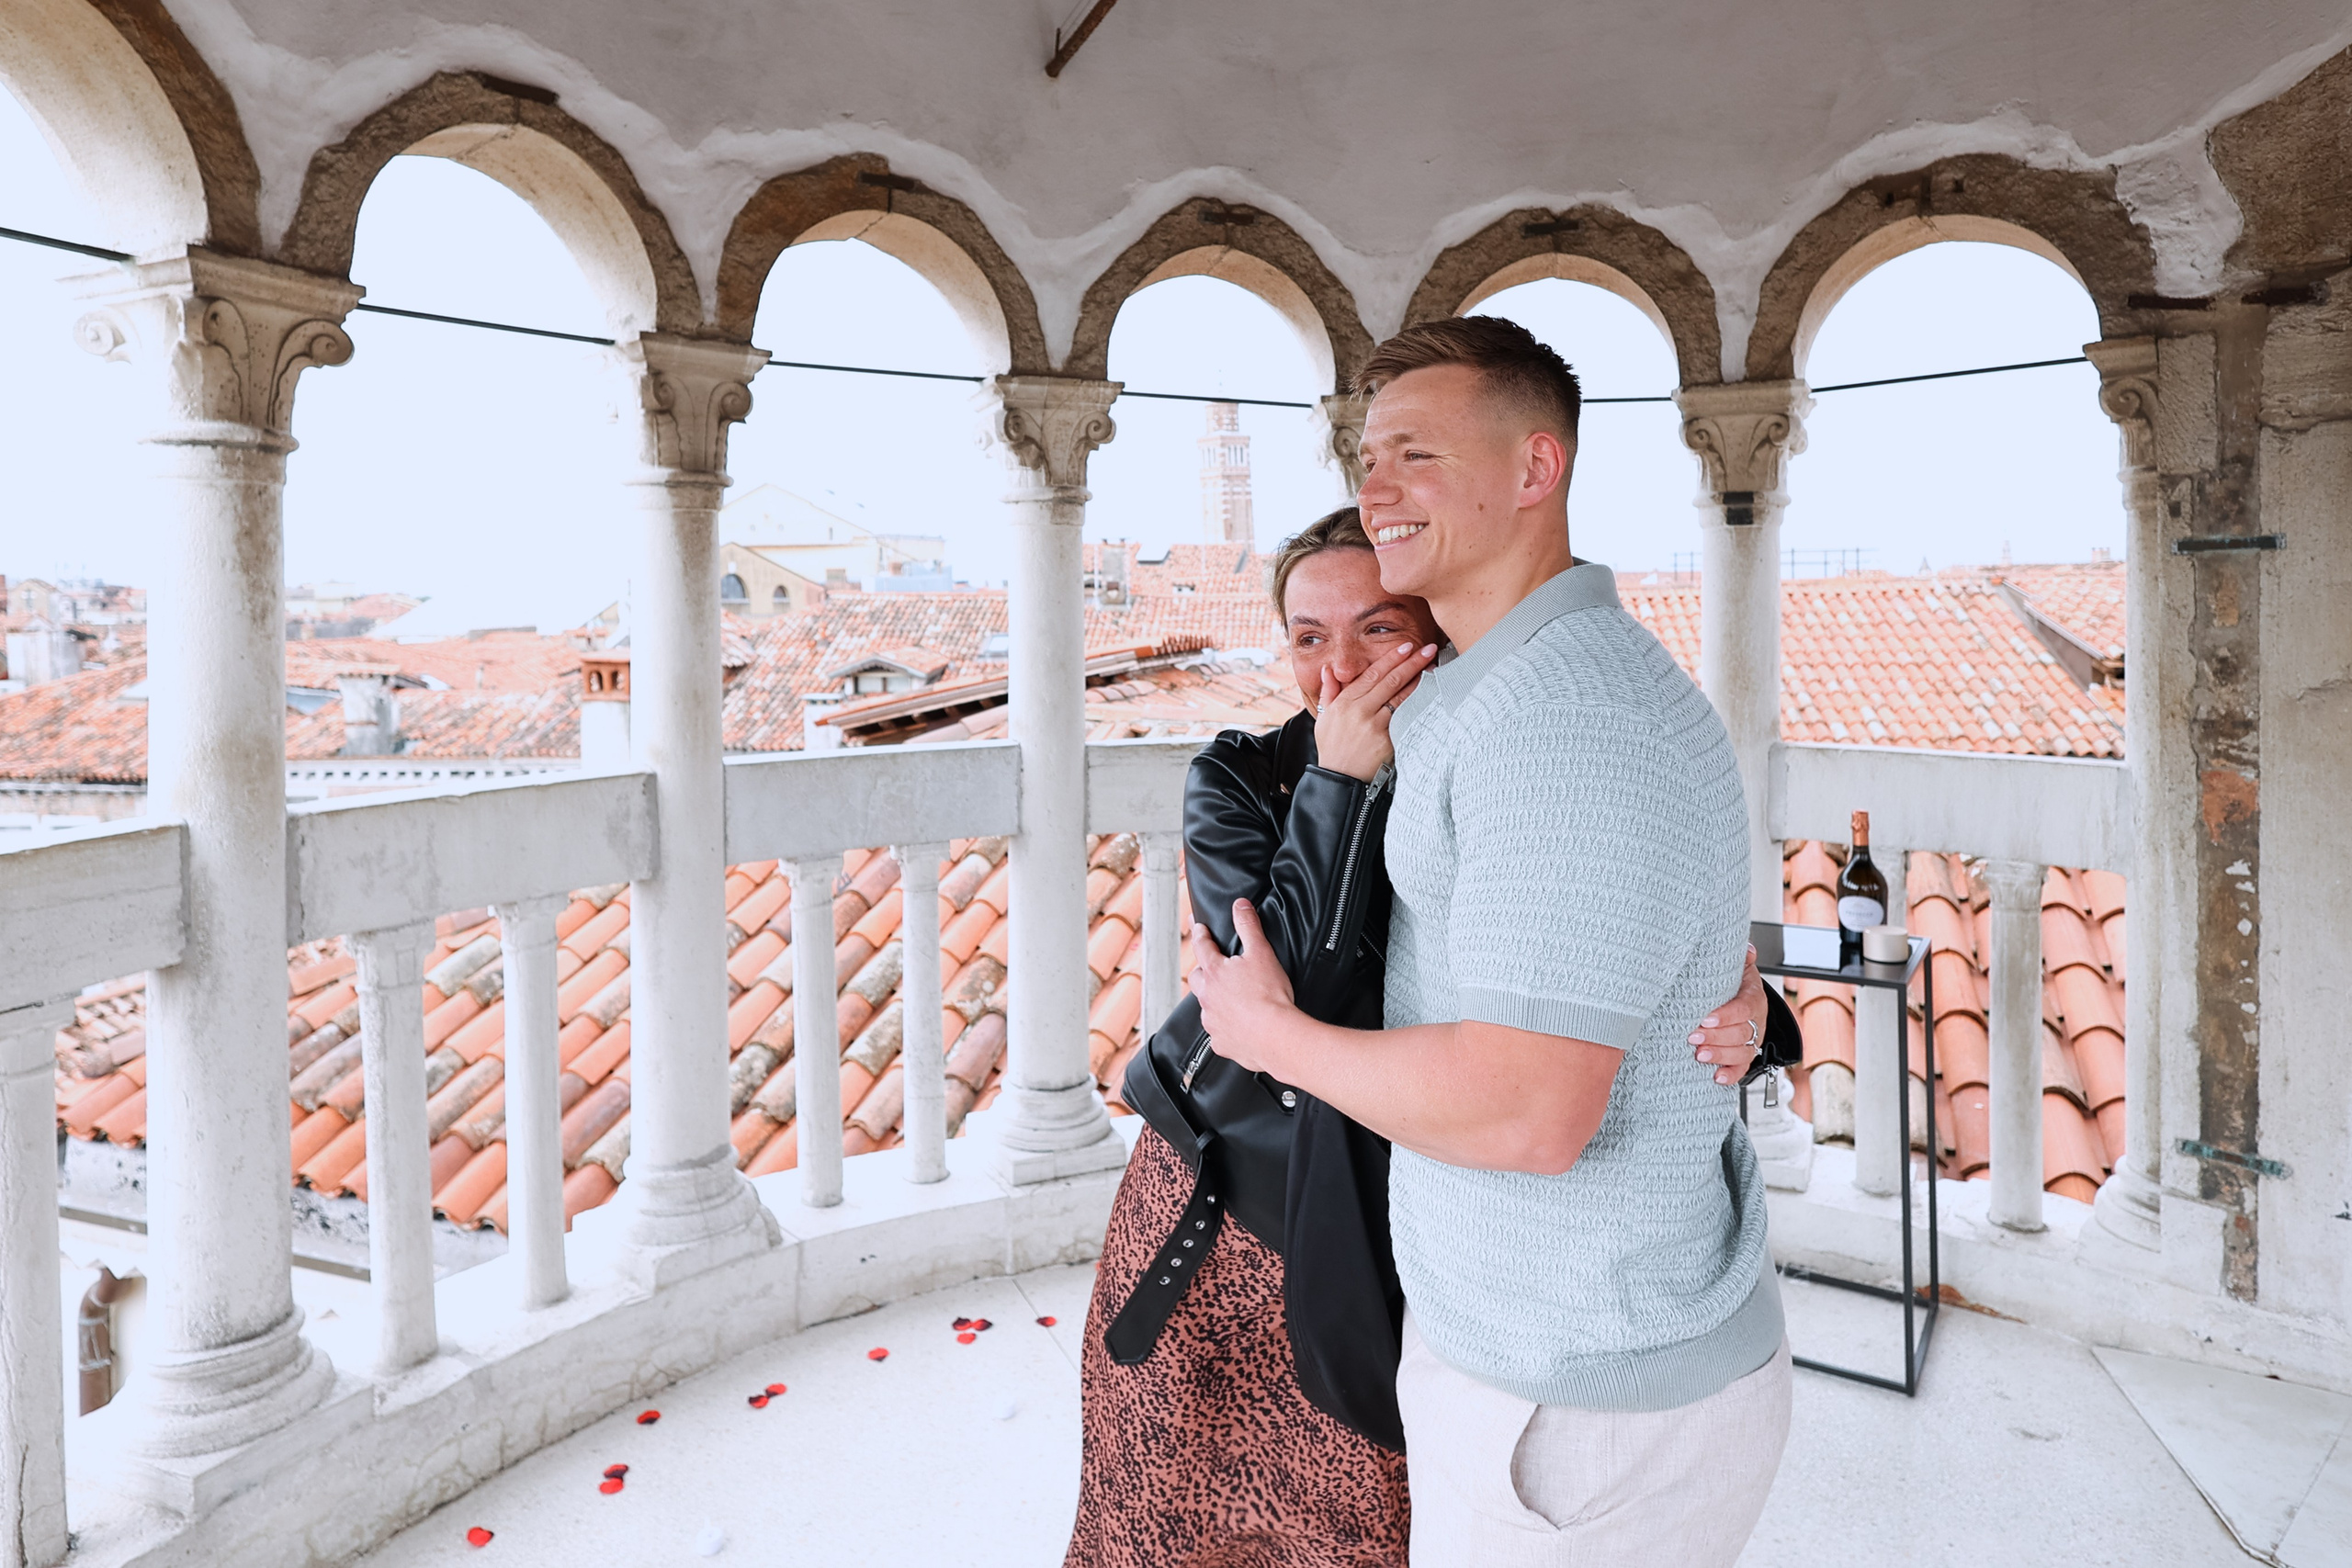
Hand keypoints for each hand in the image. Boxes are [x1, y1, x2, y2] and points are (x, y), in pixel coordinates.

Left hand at [1186, 900, 1297, 1074]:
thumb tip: (1240, 906)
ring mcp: (1212, 1021)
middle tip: (1211, 967)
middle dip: (1202, 970)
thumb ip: (1249, 926)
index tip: (1198, 928)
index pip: (1202, 946)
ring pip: (1206, 1006)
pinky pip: (1218, 1032)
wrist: (1277, 1036)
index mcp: (1215, 972)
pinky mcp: (1220, 1042)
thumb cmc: (1270, 996)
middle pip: (1196, 978)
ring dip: (1214, 1001)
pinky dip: (1225, 1027)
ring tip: (1229, 999)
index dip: (1200, 934)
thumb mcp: (1261, 952)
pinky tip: (1237, 1026)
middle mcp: (1207, 996)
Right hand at [1314, 642, 1437, 780]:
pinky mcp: (1386, 740)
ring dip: (1419, 680)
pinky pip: (1405, 718)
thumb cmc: (1332, 749)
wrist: (1339, 780)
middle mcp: (1359, 711)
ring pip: (1400, 697)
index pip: (1371, 674)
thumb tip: (1328, 669)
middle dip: (1411, 662)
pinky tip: (1429, 694)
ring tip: (1433, 667)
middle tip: (1428, 649)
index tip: (1406, 646)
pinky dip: (1417, 705)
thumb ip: (1329, 692)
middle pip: (1390, 680)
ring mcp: (1374, 726)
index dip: (1391, 658)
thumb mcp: (1323, 718)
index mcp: (1344, 702)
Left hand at [1690, 944, 1768, 1085]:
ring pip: (1743, 1053)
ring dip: (1720, 1056)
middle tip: (1693, 1037)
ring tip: (1699, 1055)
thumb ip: (1740, 958)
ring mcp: (1752, 1040)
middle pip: (1742, 1033)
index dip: (1727, 1015)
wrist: (1744, 999)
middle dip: (1716, 1037)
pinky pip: (1743, 1069)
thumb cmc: (1735, 983)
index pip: (1744, 1008)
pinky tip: (1716, 1078)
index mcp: (1754, 998)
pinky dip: (1731, 1075)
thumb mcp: (1737, 967)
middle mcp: (1757, 1021)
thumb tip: (1748, 950)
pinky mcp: (1746, 1055)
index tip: (1706, 1019)